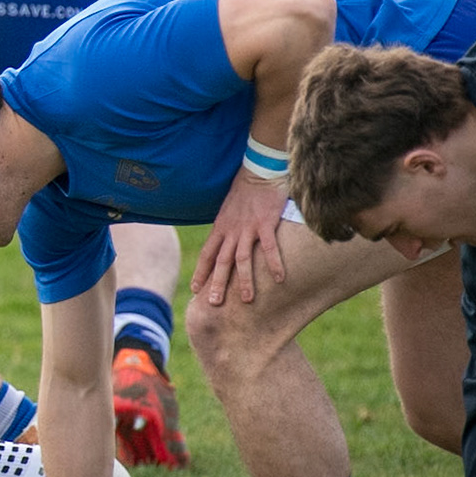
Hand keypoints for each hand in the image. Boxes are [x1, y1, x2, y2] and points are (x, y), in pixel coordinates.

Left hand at [192, 171, 289, 306]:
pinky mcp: (265, 223)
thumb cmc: (245, 191)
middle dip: (217, 283)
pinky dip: (273, 263)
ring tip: (247, 300)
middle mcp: (231, 230)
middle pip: (221, 261)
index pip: (207, 254)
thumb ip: (228, 229)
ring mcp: (247, 228)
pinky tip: (280, 278)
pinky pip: (268, 247)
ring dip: (244, 280)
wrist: (258, 171)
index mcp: (220, 228)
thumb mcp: (228, 211)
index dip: (201, 272)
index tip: (195, 289)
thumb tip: (227, 244)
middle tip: (214, 304)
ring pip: (242, 259)